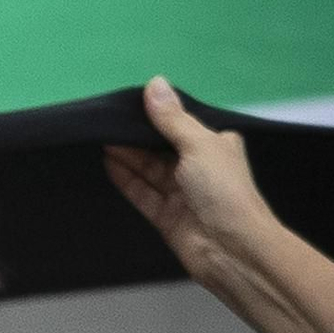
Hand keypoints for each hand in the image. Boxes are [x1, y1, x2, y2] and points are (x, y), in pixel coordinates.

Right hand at [105, 76, 282, 287]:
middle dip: (137, 136)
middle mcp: (199, 167)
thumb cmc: (223, 190)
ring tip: (101, 136)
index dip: (157, 115)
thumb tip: (154, 83)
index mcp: (215, 145)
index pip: (181, 125)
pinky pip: (143, 192)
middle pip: (161, 148)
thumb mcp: (199, 144)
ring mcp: (181, 194)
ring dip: (128, 155)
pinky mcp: (166, 216)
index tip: (129, 104)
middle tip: (107, 120)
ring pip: (149, 170)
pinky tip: (108, 162)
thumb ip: (171, 118)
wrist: (232, 249)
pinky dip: (126, 179)